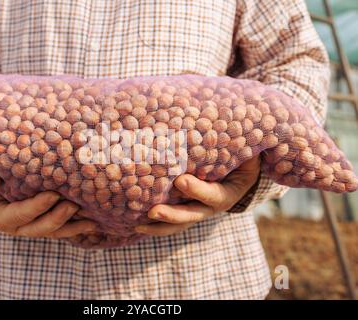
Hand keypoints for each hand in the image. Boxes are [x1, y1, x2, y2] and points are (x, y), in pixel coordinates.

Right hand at [0, 168, 96, 237]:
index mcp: (2, 218)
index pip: (21, 214)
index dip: (38, 206)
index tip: (53, 195)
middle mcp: (20, 227)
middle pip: (42, 227)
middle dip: (59, 217)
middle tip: (74, 205)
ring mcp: (36, 226)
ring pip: (57, 231)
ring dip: (74, 226)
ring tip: (91, 219)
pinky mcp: (48, 223)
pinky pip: (65, 227)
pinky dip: (78, 225)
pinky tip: (94, 221)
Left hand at [135, 156, 259, 235]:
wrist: (239, 169)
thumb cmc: (240, 155)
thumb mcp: (246, 151)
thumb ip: (238, 145)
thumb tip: (232, 127)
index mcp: (228, 192)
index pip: (213, 195)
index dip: (198, 190)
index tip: (181, 180)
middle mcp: (211, 206)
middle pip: (191, 215)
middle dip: (172, 215)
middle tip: (153, 211)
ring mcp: (197, 209)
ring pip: (178, 223)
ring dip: (159, 225)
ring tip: (139, 225)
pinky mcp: (184, 208)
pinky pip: (170, 220)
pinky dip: (154, 223)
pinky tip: (135, 223)